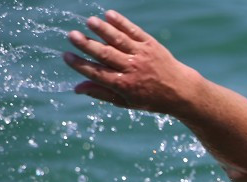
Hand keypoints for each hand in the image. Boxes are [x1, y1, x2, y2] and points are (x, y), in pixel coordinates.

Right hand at [63, 10, 199, 114]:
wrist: (180, 91)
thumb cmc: (149, 98)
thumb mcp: (127, 102)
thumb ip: (102, 93)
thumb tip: (77, 88)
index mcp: (125, 85)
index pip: (98, 74)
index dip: (81, 65)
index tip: (66, 56)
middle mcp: (133, 69)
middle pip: (106, 55)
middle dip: (88, 45)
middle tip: (71, 35)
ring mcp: (142, 55)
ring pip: (120, 41)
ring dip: (104, 30)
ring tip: (90, 22)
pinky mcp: (151, 44)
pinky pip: (134, 32)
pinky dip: (122, 23)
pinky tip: (109, 15)